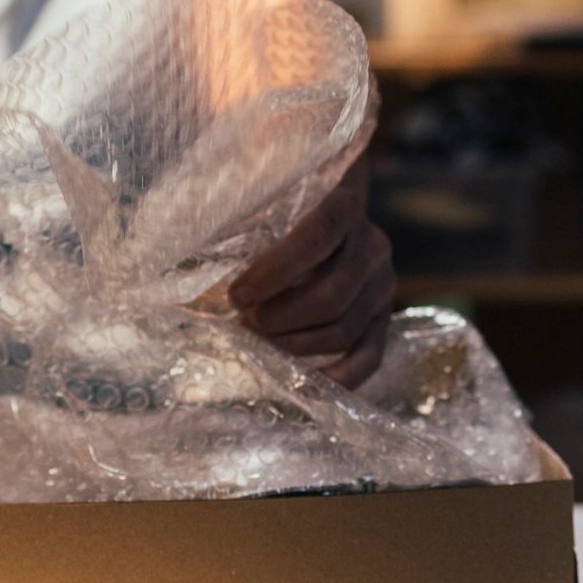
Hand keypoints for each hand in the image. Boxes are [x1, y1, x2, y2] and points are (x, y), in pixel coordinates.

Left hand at [229, 160, 394, 385]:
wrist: (332, 218)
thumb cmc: (282, 208)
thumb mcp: (266, 196)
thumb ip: (244, 207)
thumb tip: (198, 230)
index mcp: (344, 205)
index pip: (316, 238)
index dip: (274, 271)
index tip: (236, 296)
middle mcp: (373, 245)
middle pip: (330, 296)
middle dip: (279, 317)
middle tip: (243, 321)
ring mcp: (383, 285)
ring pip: (343, 329)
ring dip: (295, 344)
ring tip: (259, 340)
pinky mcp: (383, 318)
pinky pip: (369, 356)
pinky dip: (341, 376)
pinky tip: (307, 386)